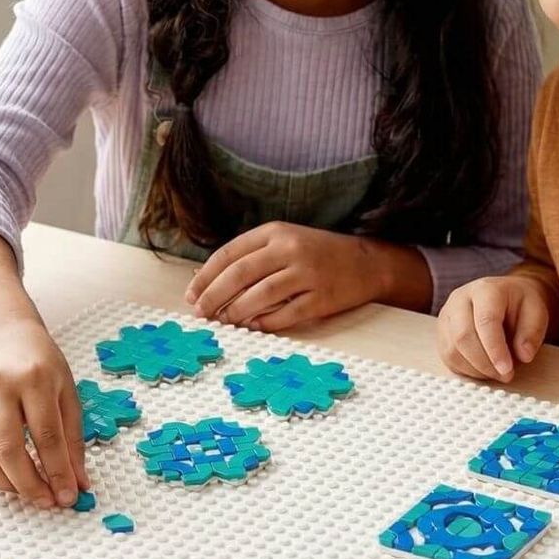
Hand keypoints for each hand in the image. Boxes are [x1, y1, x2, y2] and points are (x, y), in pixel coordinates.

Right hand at [0, 315, 88, 509]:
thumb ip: (73, 437)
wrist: (1, 334)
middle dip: (30, 485)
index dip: (58, 472)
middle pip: (9, 450)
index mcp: (34, 378)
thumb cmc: (40, 363)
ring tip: (25, 491)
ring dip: (4, 484)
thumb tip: (79, 483)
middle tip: (46, 501)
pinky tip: (1, 479)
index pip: (47, 436)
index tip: (67, 497)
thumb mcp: (67, 391)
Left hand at [184, 223, 389, 329]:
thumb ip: (249, 256)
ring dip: (236, 311)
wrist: (367, 262)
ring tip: (224, 321)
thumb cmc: (317, 253)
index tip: (191, 295)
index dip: (206, 276)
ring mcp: (308, 273)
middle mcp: (290, 249)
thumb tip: (203, 280)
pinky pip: (286, 314)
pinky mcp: (322, 298)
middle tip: (201, 313)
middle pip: (240, 274)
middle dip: (214, 296)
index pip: (230, 253)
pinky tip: (253, 326)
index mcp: (276, 232)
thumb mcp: (284, 242)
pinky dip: (265, 323)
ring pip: (260, 295)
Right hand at [438, 275, 549, 381]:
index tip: (507, 370)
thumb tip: (524, 355)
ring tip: (497, 373)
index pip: (485, 321)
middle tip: (505, 376)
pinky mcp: (441, 332)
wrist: (506, 296)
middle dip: (484, 363)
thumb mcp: (537, 312)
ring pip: (452, 350)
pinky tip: (484, 369)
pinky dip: (466, 370)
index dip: (495, 349)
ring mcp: (446, 315)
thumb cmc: (519, 305)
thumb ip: (532, 333)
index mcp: (485, 289)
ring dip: (475, 369)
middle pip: (463, 336)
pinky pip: (448, 357)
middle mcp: (460, 299)